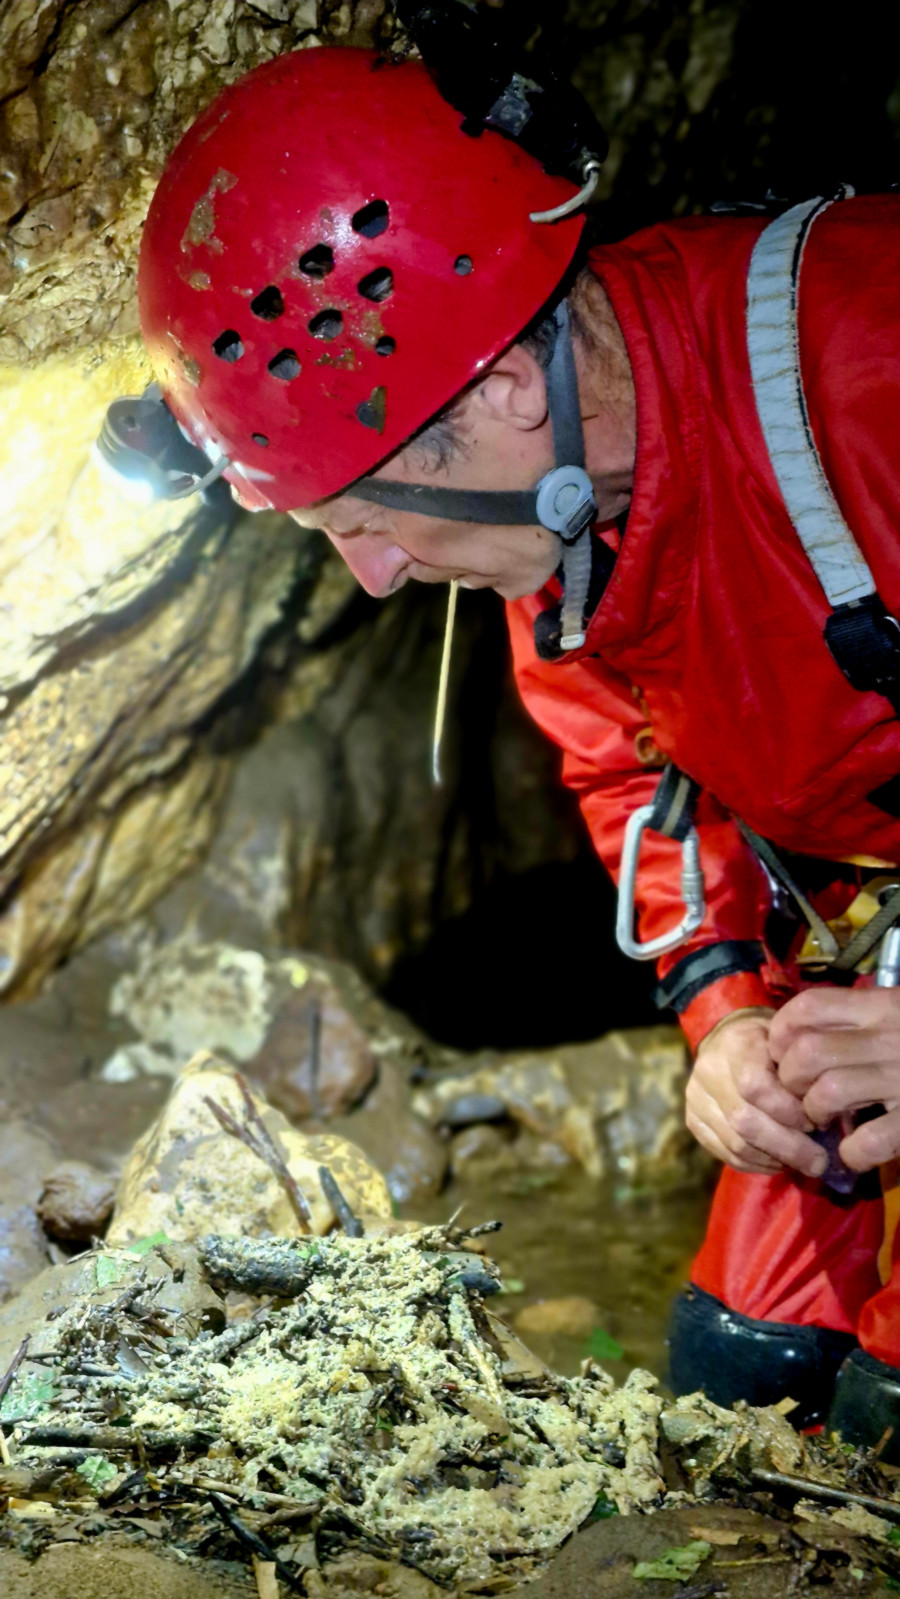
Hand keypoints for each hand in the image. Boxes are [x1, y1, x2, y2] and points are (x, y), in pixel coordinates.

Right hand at [686, 1010, 827, 1176]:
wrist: (728, 1037)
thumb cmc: (773, 1041)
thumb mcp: (792, 1042)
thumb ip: (806, 1070)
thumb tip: (834, 1113)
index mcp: (735, 1044)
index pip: (755, 1086)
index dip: (788, 1111)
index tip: (817, 1122)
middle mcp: (708, 1071)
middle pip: (744, 1121)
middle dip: (787, 1147)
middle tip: (819, 1161)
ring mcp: (696, 1098)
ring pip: (735, 1143)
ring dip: (774, 1159)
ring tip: (802, 1162)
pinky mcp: (693, 1122)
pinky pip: (726, 1154)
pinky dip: (757, 1164)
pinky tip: (779, 1161)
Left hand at [769, 986, 899, 1171]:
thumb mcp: (899, 1013)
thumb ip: (861, 1018)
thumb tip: (799, 1037)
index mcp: (884, 1006)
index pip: (809, 1007)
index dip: (781, 1032)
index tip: (781, 1053)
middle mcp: (890, 1038)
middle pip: (807, 1053)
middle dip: (791, 1080)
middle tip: (801, 1094)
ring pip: (828, 1093)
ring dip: (815, 1113)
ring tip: (825, 1120)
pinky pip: (868, 1142)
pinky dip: (852, 1153)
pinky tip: (856, 1153)